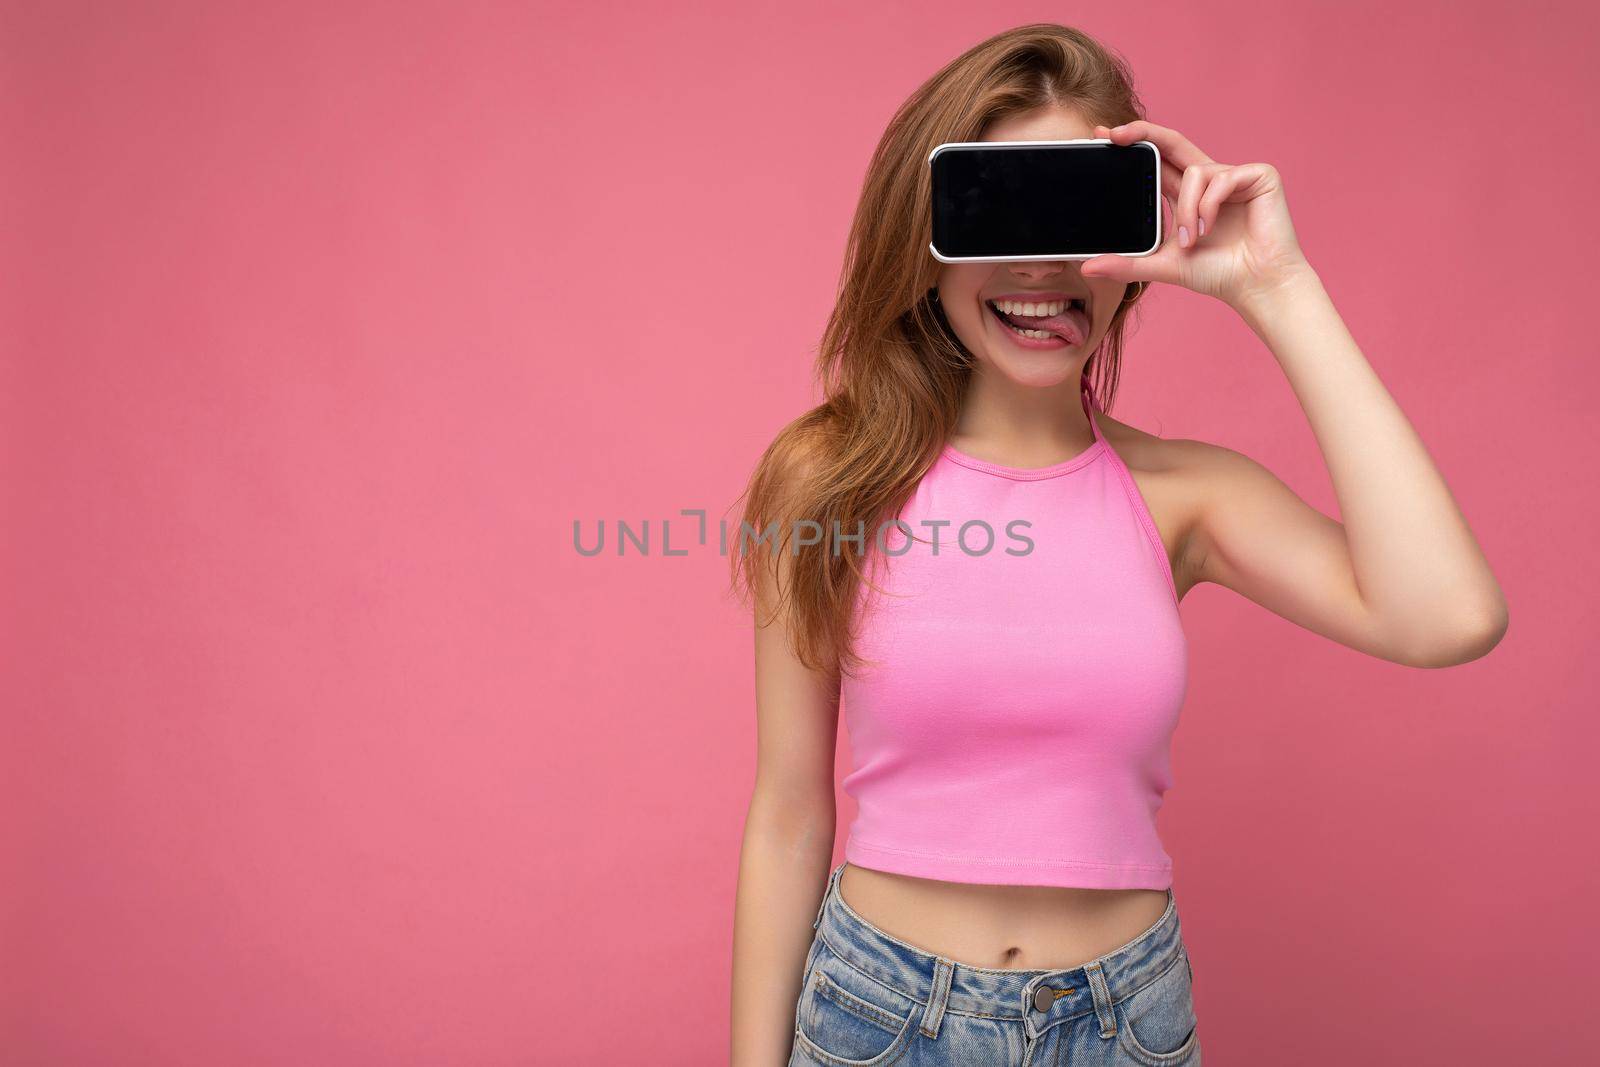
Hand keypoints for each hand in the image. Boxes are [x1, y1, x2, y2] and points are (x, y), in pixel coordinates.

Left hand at [1080, 120, 1313, 311]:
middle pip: (1171, 142)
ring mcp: (1234, 175)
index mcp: (1188, 193)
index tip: (1102, 138)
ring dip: (1186, 209)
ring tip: (1192, 240)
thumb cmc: (1217, 274)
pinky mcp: (1258, 175)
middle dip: (1141, 133)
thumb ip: (1127, 264)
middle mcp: (1209, 178)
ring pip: (1193, 172)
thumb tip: (1087, 268)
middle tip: (1112, 135)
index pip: (1157, 160)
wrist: (1257, 285)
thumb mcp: (1162, 265)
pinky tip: (1209, 228)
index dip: (1134, 144)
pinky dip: (1208, 206)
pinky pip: (1221, 178)